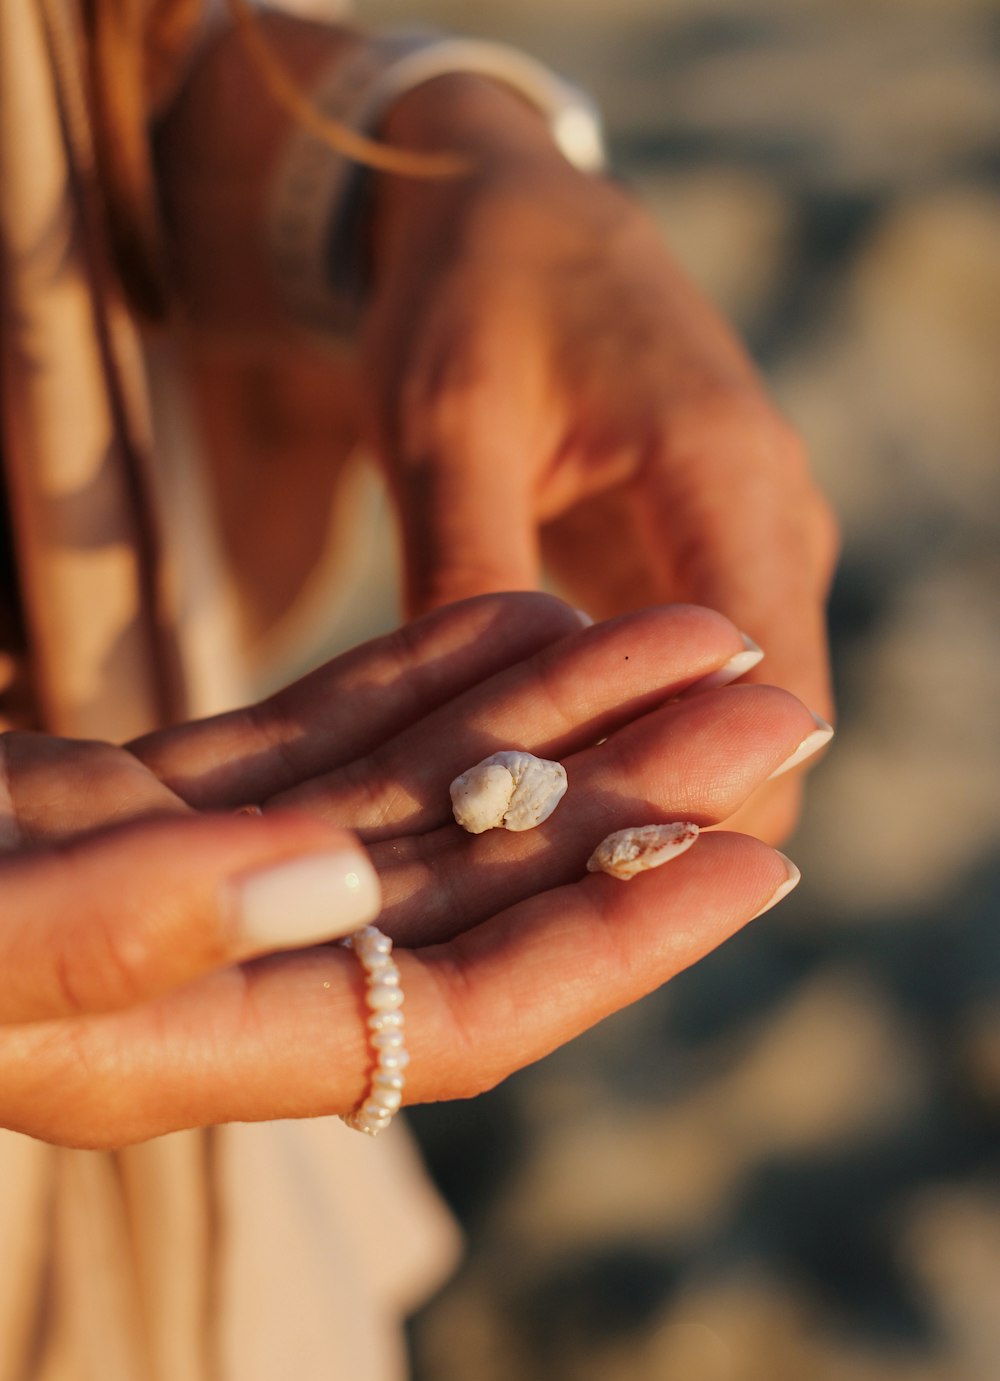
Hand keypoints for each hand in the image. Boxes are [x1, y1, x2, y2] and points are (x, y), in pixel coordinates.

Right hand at [0, 594, 816, 1148]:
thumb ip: (135, 923)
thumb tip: (328, 879)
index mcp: (178, 1046)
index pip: (459, 1010)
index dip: (615, 937)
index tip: (756, 853)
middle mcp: (211, 968)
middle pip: (467, 885)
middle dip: (620, 794)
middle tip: (768, 698)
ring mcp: (184, 874)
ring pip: (405, 792)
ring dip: (546, 712)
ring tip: (677, 631)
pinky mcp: (140, 794)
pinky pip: (315, 731)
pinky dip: (418, 674)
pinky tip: (519, 616)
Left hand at [362, 78, 838, 840]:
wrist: (505, 213)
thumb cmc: (472, 298)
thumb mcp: (445, 427)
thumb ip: (471, 574)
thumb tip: (483, 746)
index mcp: (731, 480)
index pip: (773, 693)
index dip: (709, 804)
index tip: (606, 889)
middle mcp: (771, 522)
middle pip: (774, 726)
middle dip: (680, 817)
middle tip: (552, 907)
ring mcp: (750, 543)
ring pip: (741, 714)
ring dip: (659, 786)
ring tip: (541, 862)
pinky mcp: (708, 558)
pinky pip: (702, 679)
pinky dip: (640, 737)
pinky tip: (548, 784)